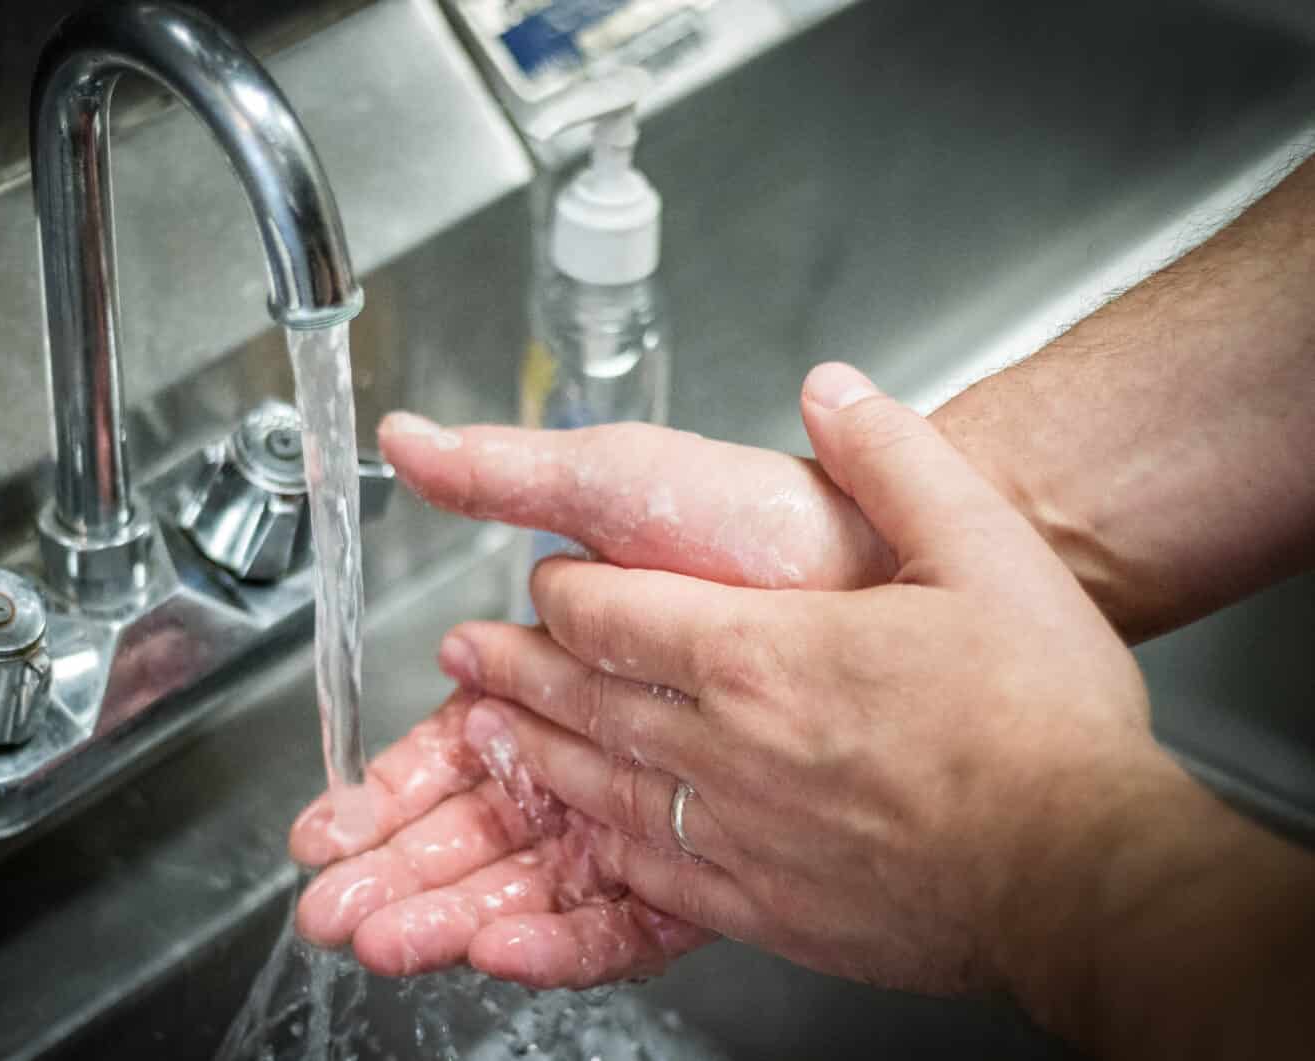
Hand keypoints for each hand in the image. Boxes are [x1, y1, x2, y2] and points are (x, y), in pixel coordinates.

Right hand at [288, 406, 891, 984]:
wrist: (881, 566)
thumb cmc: (756, 515)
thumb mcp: (616, 483)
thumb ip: (507, 476)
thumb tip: (405, 438)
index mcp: (569, 670)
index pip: (457, 744)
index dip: (388, 788)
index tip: (327, 823)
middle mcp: (609, 744)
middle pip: (483, 824)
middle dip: (399, 867)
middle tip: (328, 905)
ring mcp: (664, 804)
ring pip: (539, 876)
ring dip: (456, 908)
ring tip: (384, 938)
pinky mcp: (727, 853)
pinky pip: (634, 915)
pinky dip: (565, 938)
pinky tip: (504, 949)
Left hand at [426, 362, 1161, 1003]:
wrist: (1087, 873)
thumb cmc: (1042, 718)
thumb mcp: (984, 549)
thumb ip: (897, 460)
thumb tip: (834, 390)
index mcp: (760, 653)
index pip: (615, 614)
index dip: (566, 593)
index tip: (544, 581)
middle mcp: (726, 746)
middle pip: (586, 700)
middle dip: (515, 669)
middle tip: (463, 656)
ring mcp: (739, 836)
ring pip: (599, 789)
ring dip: (535, 753)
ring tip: (487, 734)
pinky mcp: (768, 909)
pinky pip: (652, 878)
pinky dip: (600, 851)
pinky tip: (588, 841)